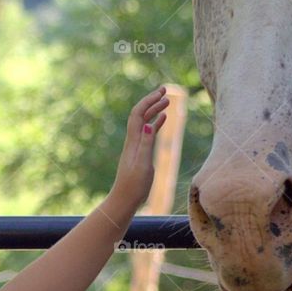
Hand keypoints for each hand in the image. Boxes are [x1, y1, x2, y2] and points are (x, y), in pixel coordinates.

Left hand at [112, 86, 169, 205]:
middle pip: (140, 114)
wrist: (124, 200)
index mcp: (134, 141)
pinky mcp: (140, 153)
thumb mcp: (142, 165)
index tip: (162, 92)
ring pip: (144, 122)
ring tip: (167, 102)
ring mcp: (136, 146)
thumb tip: (149, 124)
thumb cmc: (134, 186)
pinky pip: (148, 132)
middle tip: (165, 91)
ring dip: (154, 110)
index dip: (149, 101)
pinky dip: (155, 123)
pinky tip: (163, 119)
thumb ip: (146, 144)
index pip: (139, 114)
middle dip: (151, 101)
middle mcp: (133, 140)